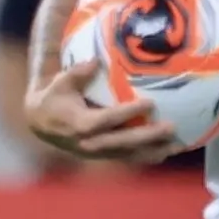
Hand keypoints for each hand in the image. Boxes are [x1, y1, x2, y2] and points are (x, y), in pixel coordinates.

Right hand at [25, 59, 181, 162]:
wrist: (40, 124)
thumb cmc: (54, 98)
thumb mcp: (60, 83)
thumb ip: (77, 73)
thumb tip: (94, 60)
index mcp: (79, 124)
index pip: (107, 119)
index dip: (128, 113)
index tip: (150, 103)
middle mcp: (89, 142)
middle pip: (123, 141)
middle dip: (148, 136)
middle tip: (171, 127)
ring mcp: (97, 152)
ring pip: (129, 154)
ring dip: (154, 151)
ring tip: (178, 145)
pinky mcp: (103, 156)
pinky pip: (128, 158)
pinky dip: (148, 157)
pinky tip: (167, 152)